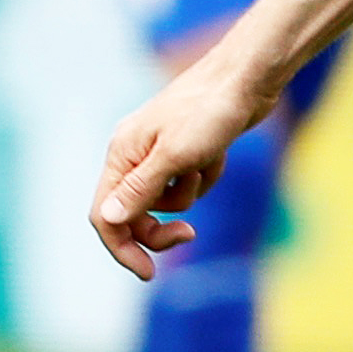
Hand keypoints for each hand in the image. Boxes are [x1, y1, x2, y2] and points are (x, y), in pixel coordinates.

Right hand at [90, 65, 264, 280]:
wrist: (246, 79)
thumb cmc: (209, 111)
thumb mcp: (176, 156)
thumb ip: (140, 190)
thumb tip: (109, 219)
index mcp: (121, 155)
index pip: (106, 215)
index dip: (123, 247)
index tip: (149, 273)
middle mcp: (134, 155)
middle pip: (133, 214)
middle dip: (159, 229)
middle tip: (189, 235)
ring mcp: (159, 154)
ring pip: (165, 201)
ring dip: (189, 194)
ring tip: (206, 164)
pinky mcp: (185, 152)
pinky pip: (189, 185)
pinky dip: (205, 178)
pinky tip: (216, 153)